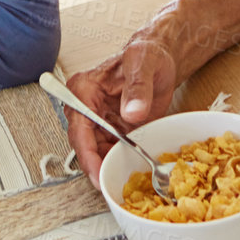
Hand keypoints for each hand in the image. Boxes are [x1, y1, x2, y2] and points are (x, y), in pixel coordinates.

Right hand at [64, 37, 178, 185]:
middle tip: (109, 184)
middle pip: (84, 145)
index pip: (79, 128)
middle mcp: (86, 107)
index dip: (86, 154)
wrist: (160, 58)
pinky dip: (119, 161)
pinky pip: (111, 151)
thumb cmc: (147, 54)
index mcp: (84, 89)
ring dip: (108, 166)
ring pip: (96, 152)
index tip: (97, 173)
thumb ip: (138, 88)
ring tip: (122, 179)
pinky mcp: (112, 130)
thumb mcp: (143, 64)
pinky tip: (130, 169)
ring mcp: (99, 121)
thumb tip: (131, 112)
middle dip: (96, 167)